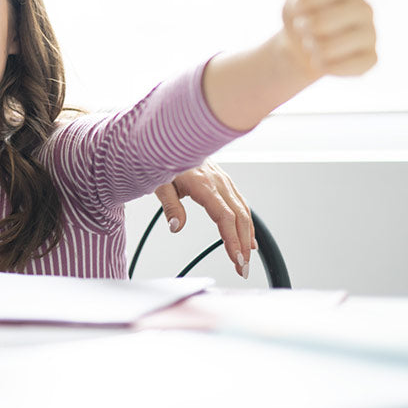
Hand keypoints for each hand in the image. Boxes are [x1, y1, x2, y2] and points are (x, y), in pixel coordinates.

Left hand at [153, 162, 254, 278]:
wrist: (170, 138)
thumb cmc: (162, 157)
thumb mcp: (159, 182)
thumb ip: (170, 205)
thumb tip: (176, 227)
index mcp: (203, 183)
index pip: (224, 216)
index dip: (232, 239)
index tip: (236, 258)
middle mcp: (218, 181)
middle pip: (239, 217)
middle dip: (243, 245)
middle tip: (243, 268)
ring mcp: (223, 180)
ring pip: (243, 211)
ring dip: (248, 237)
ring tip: (246, 259)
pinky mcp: (224, 180)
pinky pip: (240, 203)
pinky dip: (247, 223)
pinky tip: (248, 238)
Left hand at [281, 0, 376, 80]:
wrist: (301, 46)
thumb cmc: (303, 10)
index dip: (294, 5)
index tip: (298, 6)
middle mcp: (366, 9)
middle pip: (319, 23)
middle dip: (301, 28)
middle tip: (306, 27)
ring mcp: (371, 36)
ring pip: (326, 47)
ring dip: (309, 48)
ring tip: (314, 42)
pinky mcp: (370, 61)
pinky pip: (338, 68)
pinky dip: (322, 65)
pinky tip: (324, 58)